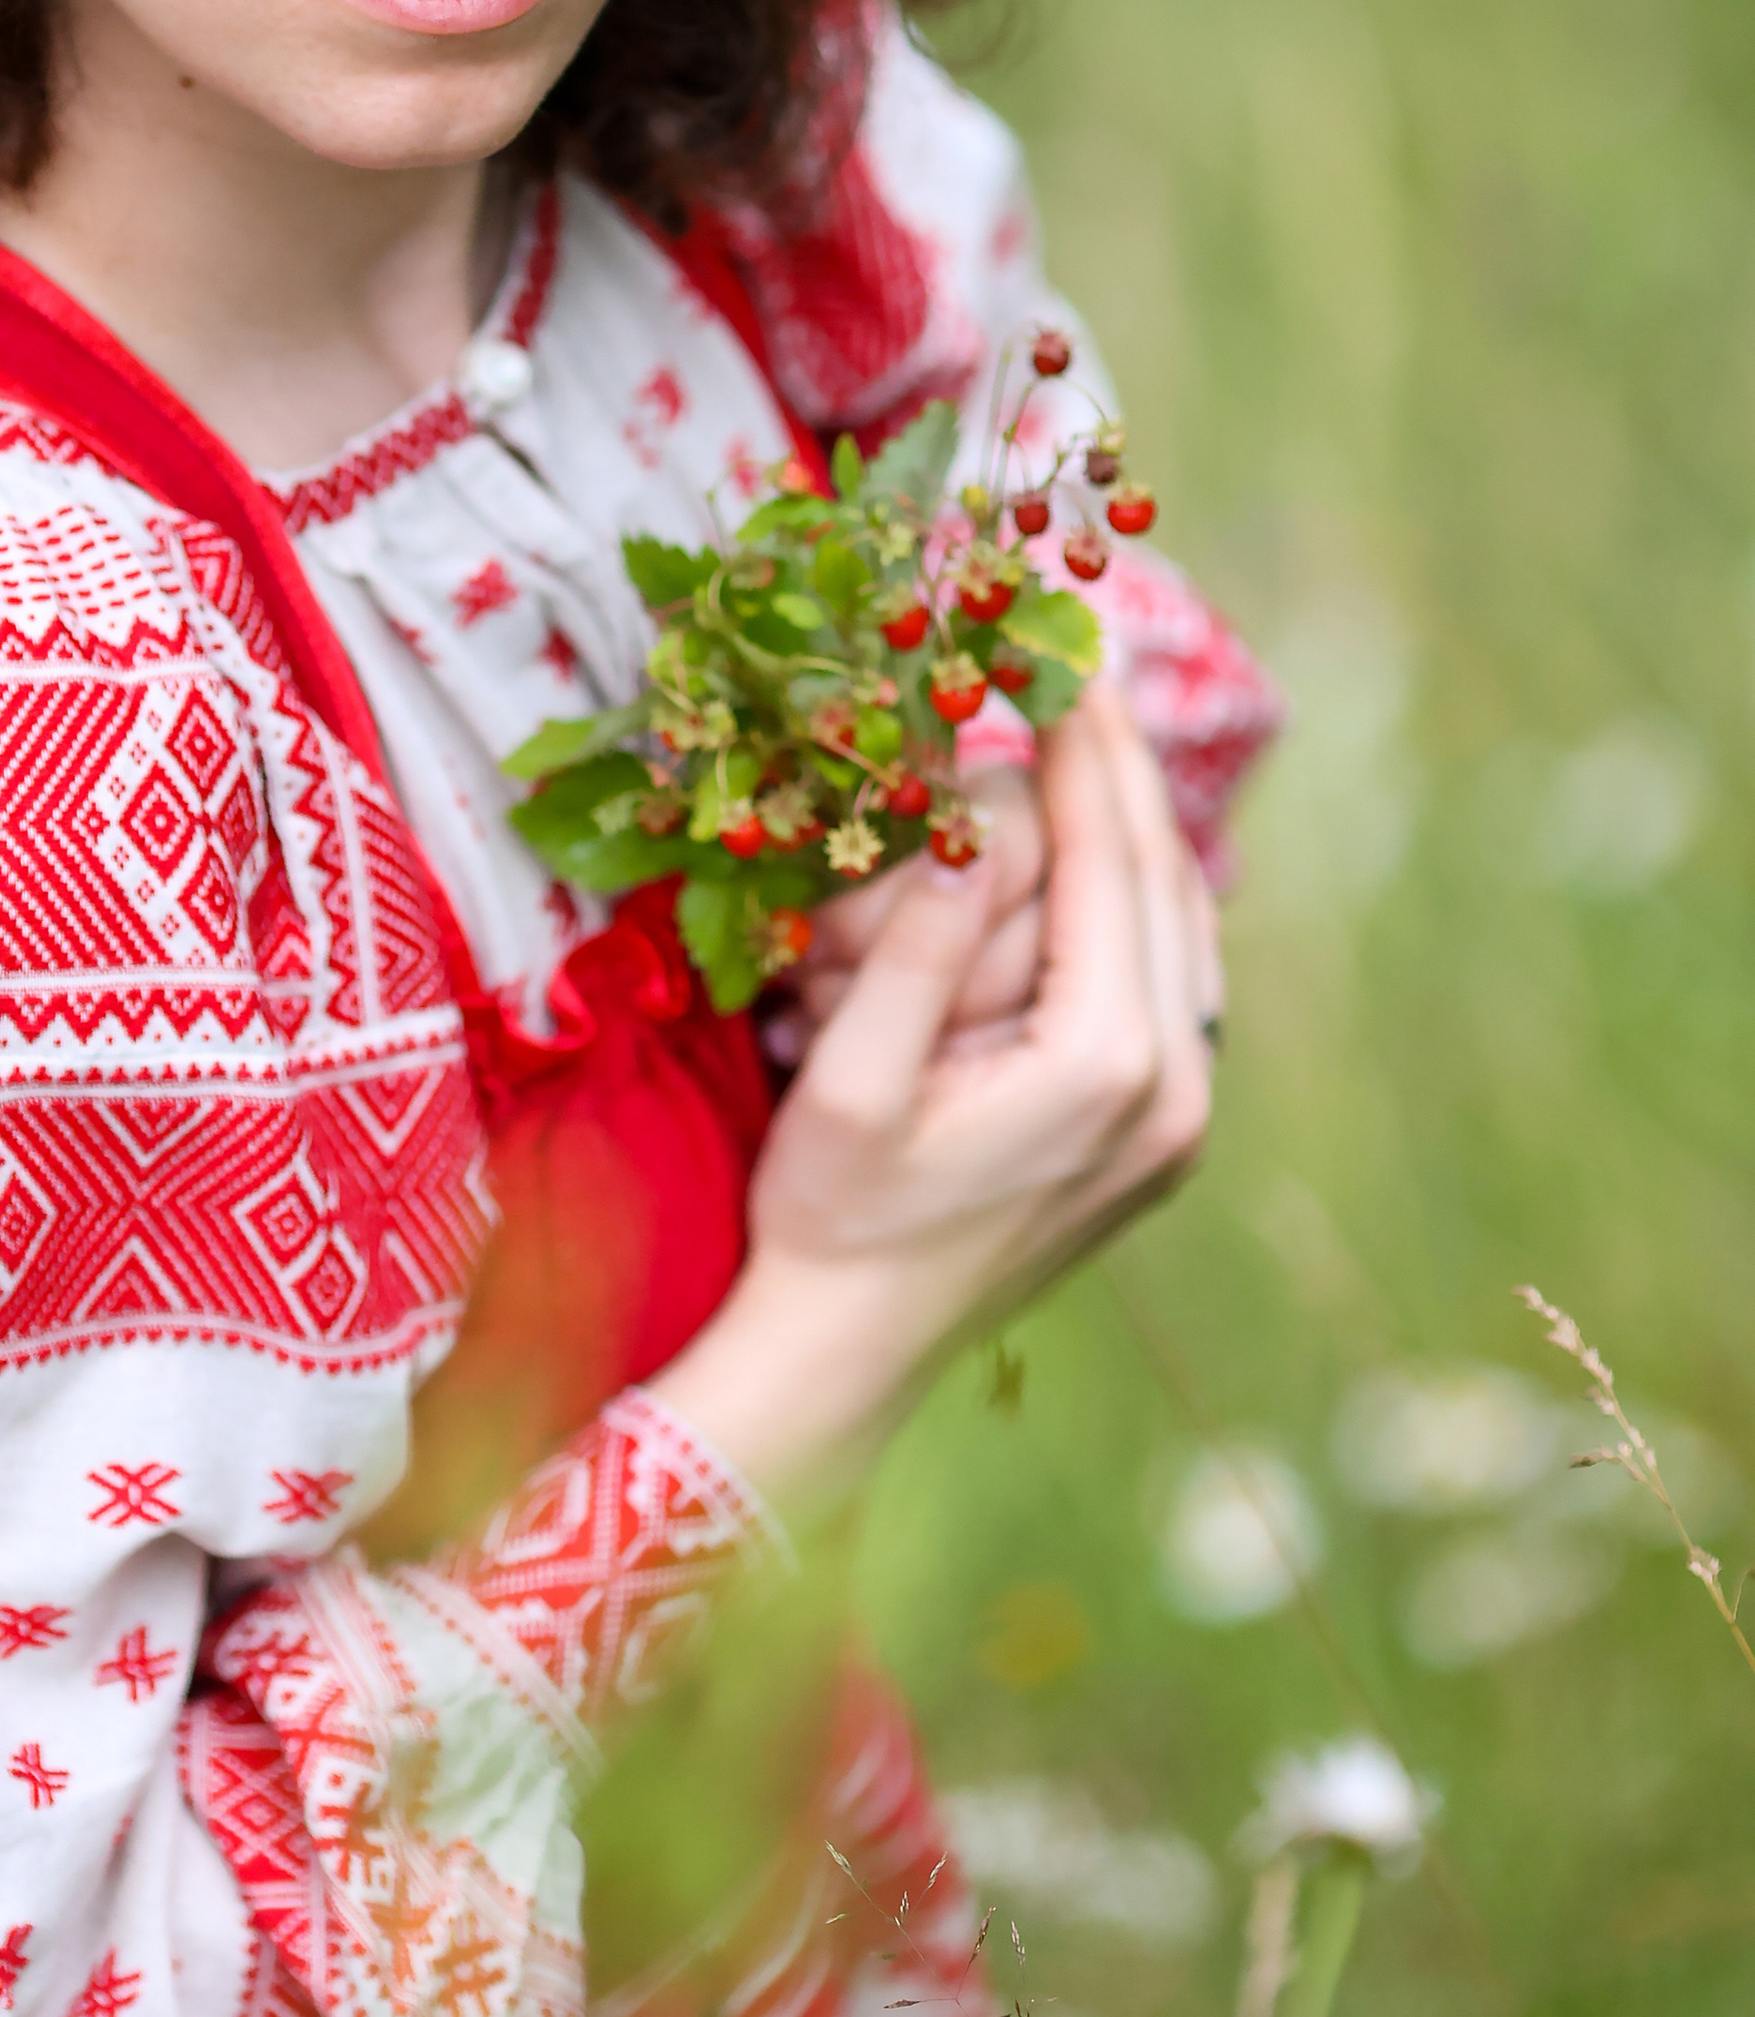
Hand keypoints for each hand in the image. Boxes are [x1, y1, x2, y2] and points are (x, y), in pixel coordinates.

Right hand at [653, 689, 1219, 1500]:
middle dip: (1123, 774)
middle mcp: (1172, 1092)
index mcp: (1104, 1067)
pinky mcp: (1160, 1139)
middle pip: (1168, 885)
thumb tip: (970, 832)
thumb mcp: (848, 1082)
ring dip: (1142, 836)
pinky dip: (1146, 910)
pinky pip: (1175, 987)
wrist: (854, 1357)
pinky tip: (1106, 865)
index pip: (1113, 864)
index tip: (1066, 659)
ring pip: (1187, 933)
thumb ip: (917, 954)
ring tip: (1095, 747)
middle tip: (1085, 676)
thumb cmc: (831, 1221)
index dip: (1089, 751)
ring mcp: (1178, 1122)